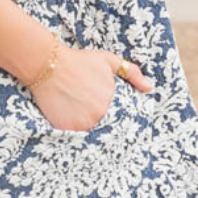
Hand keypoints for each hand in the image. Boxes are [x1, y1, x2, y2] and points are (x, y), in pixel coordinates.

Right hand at [32, 42, 151, 131]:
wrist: (48, 64)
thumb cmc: (79, 61)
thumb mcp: (109, 61)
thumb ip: (132, 73)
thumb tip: (150, 88)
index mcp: (111, 102)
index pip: (121, 118)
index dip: (117, 117)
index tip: (112, 116)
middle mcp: (98, 116)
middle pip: (106, 127)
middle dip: (103, 123)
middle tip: (98, 120)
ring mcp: (81, 124)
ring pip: (91, 132)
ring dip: (90, 128)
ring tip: (84, 122)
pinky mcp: (64, 128)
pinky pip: (74, 136)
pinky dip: (75, 131)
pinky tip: (72, 120)